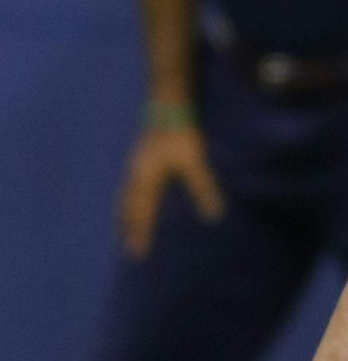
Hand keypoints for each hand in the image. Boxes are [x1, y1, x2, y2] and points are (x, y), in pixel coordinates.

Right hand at [116, 123, 225, 257]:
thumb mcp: (194, 163)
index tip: (137, 253)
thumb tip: (214, 214)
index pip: (142, 214)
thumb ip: (202, 188)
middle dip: (128, 228)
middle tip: (127, 248)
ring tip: (120, 229)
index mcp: (146, 181)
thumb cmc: (180, 135)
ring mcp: (134, 166)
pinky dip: (125, 199)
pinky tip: (129, 199)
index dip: (139, 234)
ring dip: (123, 215)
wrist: (166, 107)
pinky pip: (127, 186)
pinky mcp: (138, 159)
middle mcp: (135, 176)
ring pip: (125, 197)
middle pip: (128, 208)